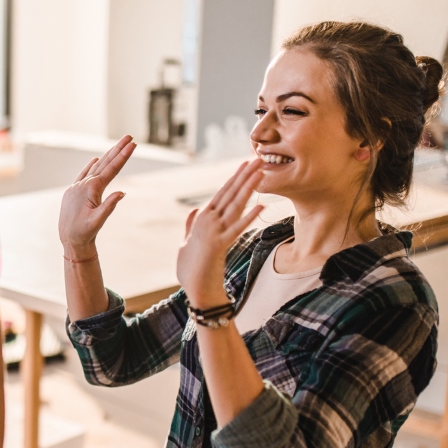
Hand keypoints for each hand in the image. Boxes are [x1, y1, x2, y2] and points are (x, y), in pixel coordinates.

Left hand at [58, 136, 134, 257]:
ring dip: (107, 156)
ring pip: (95, 167)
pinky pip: (84, 174)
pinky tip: (96, 159)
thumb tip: (122, 192)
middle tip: (129, 137)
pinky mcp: (73, 191)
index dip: (123, 156)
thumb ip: (109, 207)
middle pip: (104, 163)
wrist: (69, 240)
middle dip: (118, 150)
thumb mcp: (98, 222)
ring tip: (118, 145)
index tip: (133, 144)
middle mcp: (83, 184)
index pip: (111, 169)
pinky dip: (91, 166)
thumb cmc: (84, 232)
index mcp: (91, 188)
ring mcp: (77, 186)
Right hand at [176, 160, 264, 306]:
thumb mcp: (186, 243)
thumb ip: (190, 225)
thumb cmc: (191, 268)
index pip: (221, 193)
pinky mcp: (219, 245)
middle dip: (245, 175)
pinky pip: (237, 229)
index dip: (235, 178)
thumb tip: (194, 210)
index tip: (246, 164)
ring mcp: (214, 232)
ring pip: (234, 205)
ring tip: (260, 171)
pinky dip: (249, 217)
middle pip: (230, 193)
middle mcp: (208, 221)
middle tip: (258, 157)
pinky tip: (261, 204)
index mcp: (202, 218)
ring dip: (248, 187)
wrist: (194, 289)